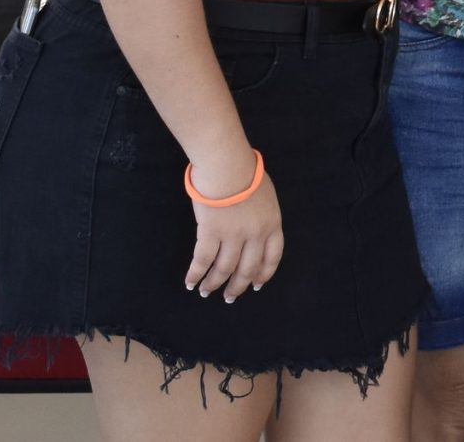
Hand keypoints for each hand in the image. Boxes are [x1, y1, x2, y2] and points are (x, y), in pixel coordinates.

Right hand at [184, 149, 282, 301]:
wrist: (229, 166)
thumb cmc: (246, 173)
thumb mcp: (266, 196)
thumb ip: (263, 216)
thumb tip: (255, 232)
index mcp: (272, 225)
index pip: (272, 258)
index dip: (263, 274)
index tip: (256, 286)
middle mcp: (255, 235)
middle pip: (247, 269)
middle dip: (237, 286)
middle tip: (230, 297)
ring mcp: (233, 236)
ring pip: (224, 269)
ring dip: (214, 284)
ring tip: (206, 292)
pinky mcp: (210, 233)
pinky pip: (203, 261)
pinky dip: (196, 274)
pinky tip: (191, 282)